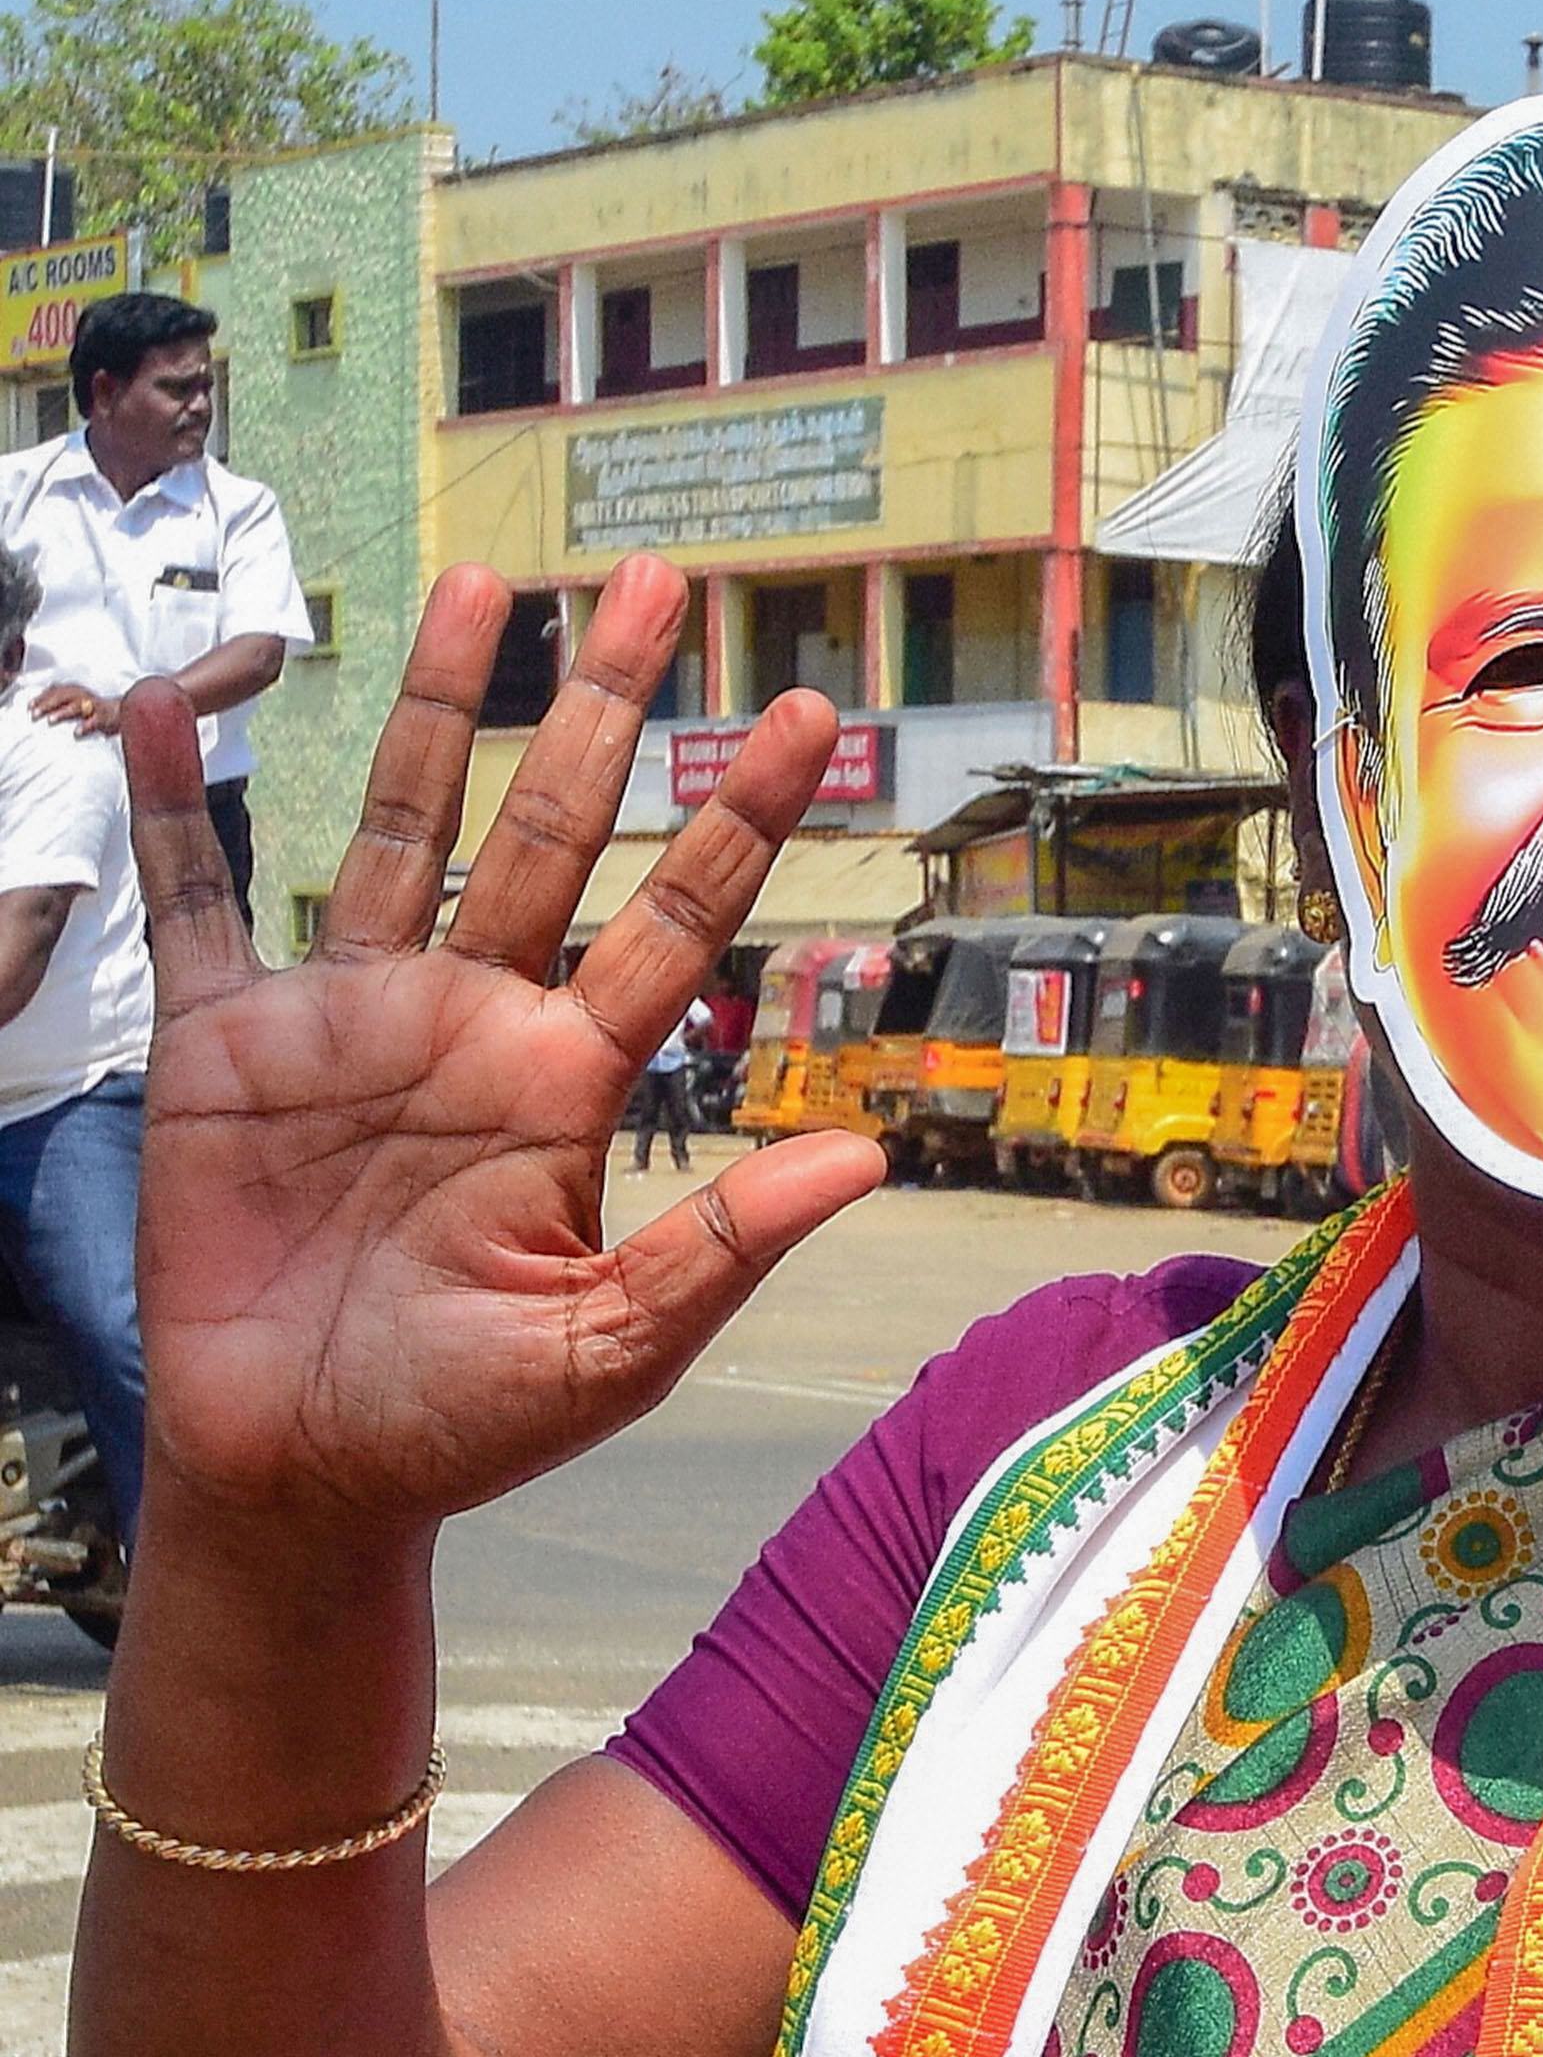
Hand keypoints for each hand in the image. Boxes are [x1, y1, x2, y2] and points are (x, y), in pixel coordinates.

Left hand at [29, 684, 114, 735]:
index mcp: (76, 691)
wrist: (123, 713)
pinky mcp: (106, 717)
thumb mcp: (77, 700)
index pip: (55, 690)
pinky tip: (76, 733)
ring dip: (63, 712)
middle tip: (34, 714)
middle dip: (47, 704)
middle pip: (62, 696)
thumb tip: (38, 704)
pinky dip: (85, 726)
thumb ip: (61, 700)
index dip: (41, 697)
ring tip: (50, 720)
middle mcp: (84, 696)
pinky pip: (95, 721)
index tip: (29, 706)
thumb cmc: (95, 709)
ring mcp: (95, 706)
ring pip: (77, 706)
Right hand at [128, 558, 886, 1563]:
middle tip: (661, 578)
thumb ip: (726, 1247)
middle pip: (555, 828)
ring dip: (435, 706)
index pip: (681, 919)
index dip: (742, 817)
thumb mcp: (612, 1349)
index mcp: (572, 1081)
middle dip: (607, 707)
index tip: (812, 715)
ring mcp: (349, 1019)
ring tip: (483, 586)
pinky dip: (177, 808)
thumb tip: (865, 1158)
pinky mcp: (223, 1049)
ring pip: (402, 825)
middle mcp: (474, 1020)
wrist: (304, 1478)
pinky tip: (164, 708)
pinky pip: (198, 904)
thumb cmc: (464, 1425)